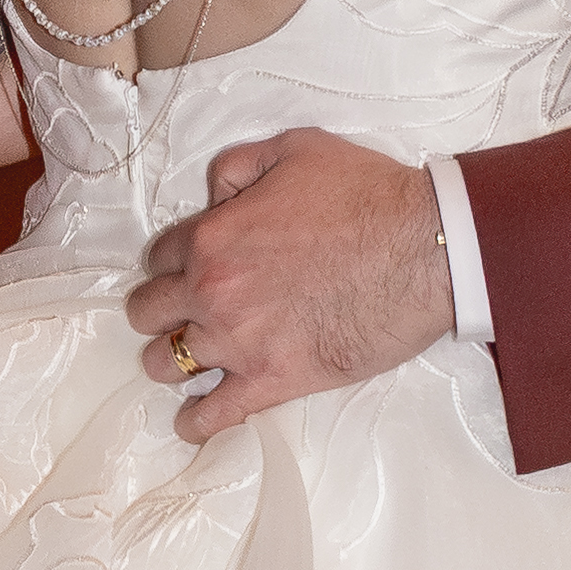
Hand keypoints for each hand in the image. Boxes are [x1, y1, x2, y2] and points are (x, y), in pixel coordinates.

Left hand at [134, 128, 452, 431]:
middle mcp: (213, 292)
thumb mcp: (295, 149)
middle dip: (159, 310)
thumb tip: (214, 194)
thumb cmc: (367, 195)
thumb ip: (239, 166)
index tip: (187, 269)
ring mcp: (239, 342)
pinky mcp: (273, 381)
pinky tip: (192, 420)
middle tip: (179, 313)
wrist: (421, 250)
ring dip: (171, 360)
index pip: (160, 257)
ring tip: (186, 361)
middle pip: (149, 311)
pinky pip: (213, 414)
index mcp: (212, 237)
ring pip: (168, 363)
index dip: (172, 262)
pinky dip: (196, 420)